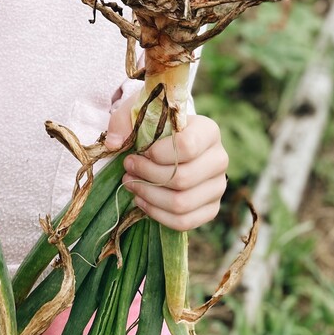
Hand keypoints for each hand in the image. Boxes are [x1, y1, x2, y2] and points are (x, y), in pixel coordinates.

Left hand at [105, 101, 228, 232]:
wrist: (171, 143)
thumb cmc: (156, 126)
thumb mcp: (140, 112)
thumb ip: (123, 120)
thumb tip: (114, 144)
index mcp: (208, 131)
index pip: (187, 147)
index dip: (157, 154)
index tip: (140, 151)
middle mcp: (219, 159)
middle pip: (183, 178)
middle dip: (147, 176)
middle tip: (128, 168)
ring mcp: (218, 186)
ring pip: (182, 203)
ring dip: (149, 196)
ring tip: (131, 184)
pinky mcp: (211, 208)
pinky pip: (184, 222)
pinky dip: (157, 214)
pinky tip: (142, 201)